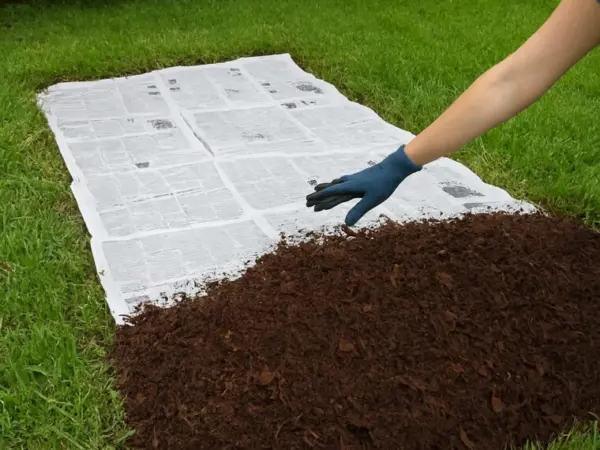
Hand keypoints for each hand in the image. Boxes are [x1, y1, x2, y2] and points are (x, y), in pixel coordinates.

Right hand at [305, 145, 421, 225]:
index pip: (330, 193)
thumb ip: (358, 211)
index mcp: (349, 186)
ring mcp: (355, 178)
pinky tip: (339, 182)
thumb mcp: (372, 200)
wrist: (394, 166)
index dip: (319, 198)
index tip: (308, 201)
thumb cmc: (384, 184)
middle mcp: (349, 181)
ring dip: (326, 188)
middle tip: (307, 200)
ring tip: (318, 189)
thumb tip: (346, 224)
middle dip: (318, 195)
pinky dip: (336, 184)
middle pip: (330, 189)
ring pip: (336, 184)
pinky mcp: (361, 177)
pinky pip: (343, 182)